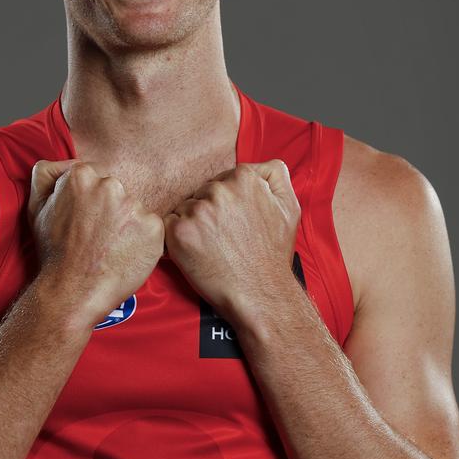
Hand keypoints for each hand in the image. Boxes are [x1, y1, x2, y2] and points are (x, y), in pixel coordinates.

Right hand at [28, 159, 164, 328]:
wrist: (72, 291)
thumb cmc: (53, 252)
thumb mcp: (36, 208)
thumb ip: (45, 175)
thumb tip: (59, 162)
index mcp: (82, 175)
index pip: (96, 179)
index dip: (90, 202)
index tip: (85, 222)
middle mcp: (111, 185)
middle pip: (116, 192)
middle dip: (110, 210)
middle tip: (98, 237)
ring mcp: (135, 205)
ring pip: (134, 209)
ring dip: (127, 225)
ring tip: (111, 248)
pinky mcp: (153, 227)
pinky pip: (152, 228)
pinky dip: (143, 240)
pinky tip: (126, 254)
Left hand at [162, 160, 300, 323]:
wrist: (259, 293)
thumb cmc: (272, 255)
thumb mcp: (289, 208)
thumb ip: (275, 176)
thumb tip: (260, 164)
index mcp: (244, 178)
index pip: (223, 179)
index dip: (227, 202)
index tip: (234, 222)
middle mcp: (219, 190)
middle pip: (203, 192)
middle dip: (210, 211)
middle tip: (225, 237)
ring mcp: (197, 210)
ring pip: (186, 207)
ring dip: (193, 223)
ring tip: (212, 246)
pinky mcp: (179, 232)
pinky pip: (169, 223)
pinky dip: (177, 236)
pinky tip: (196, 250)